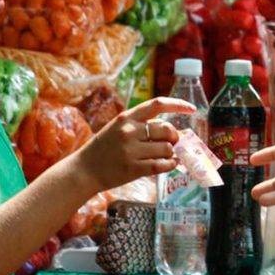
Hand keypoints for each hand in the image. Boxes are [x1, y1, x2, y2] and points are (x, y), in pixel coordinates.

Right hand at [73, 97, 194, 191]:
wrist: (83, 170)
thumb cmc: (104, 149)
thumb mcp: (118, 129)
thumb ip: (142, 126)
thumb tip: (176, 130)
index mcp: (126, 117)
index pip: (158, 104)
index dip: (178, 105)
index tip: (191, 109)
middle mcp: (129, 131)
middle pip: (167, 129)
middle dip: (174, 137)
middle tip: (172, 143)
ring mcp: (131, 150)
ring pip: (166, 148)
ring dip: (171, 153)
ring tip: (166, 156)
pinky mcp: (133, 168)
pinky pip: (162, 165)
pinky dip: (170, 165)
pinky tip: (169, 164)